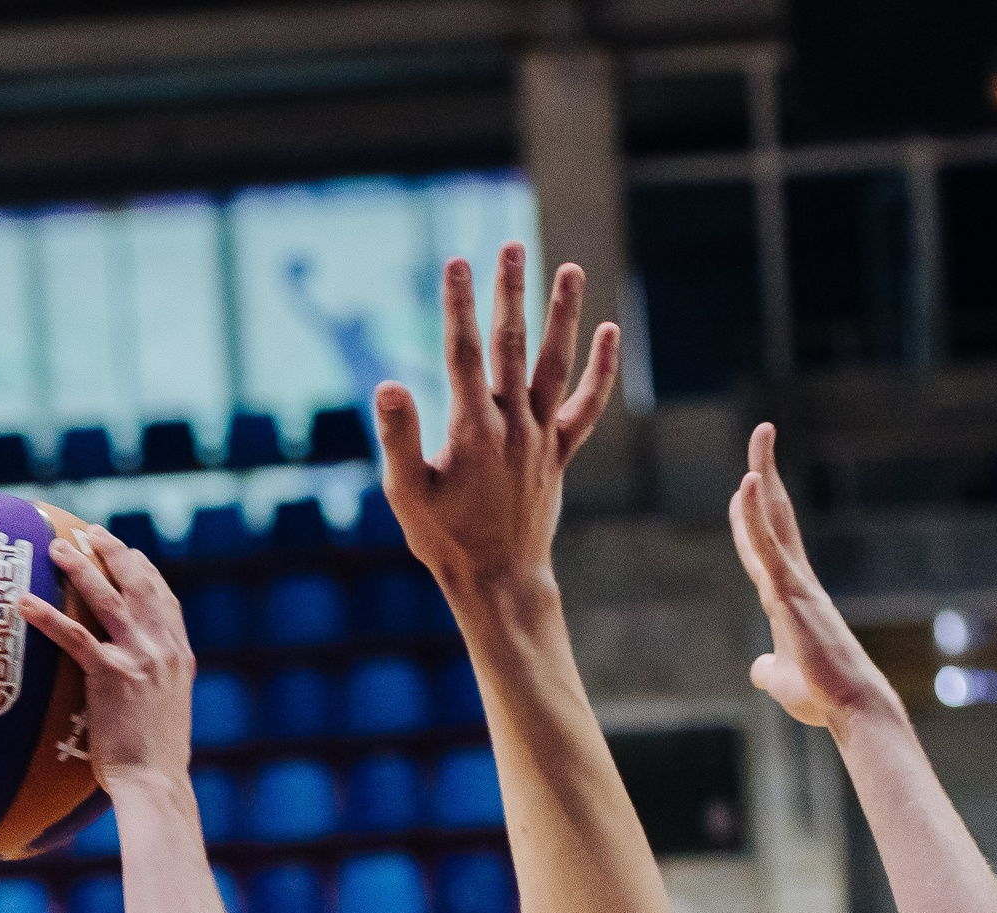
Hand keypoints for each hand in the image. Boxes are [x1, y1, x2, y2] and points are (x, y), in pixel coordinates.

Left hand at [18, 525, 193, 790]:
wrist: (156, 783)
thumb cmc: (155, 764)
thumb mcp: (163, 717)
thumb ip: (152, 691)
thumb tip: (130, 693)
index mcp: (178, 657)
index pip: (165, 601)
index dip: (145, 572)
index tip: (129, 554)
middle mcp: (163, 649)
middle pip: (139, 585)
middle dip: (114, 553)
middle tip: (91, 533)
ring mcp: (139, 659)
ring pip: (107, 598)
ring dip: (80, 567)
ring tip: (56, 547)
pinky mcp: (111, 676)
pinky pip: (73, 637)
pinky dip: (46, 616)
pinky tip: (23, 602)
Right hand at [373, 247, 619, 609]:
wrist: (498, 581)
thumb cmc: (444, 539)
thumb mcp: (406, 493)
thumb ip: (398, 437)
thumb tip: (388, 386)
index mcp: (472, 430)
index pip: (464, 353)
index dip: (459, 305)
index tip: (455, 262)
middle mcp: (513, 425)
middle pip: (513, 345)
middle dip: (510, 293)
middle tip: (510, 247)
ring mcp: (541, 438)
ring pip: (555, 365)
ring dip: (563, 315)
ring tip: (569, 269)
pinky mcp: (559, 454)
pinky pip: (586, 406)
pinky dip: (601, 370)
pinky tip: (608, 333)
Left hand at [730, 421, 900, 742]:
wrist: (850, 708)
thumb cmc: (822, 698)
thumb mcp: (781, 683)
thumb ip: (769, 669)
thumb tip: (759, 668)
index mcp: (792, 597)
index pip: (768, 545)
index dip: (754, 512)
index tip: (747, 480)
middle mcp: (797, 581)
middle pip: (777, 516)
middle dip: (767, 471)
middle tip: (763, 431)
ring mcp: (796, 584)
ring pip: (775, 519)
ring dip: (765, 473)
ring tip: (762, 432)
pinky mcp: (792, 594)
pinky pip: (770, 547)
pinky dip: (757, 515)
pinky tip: (748, 483)